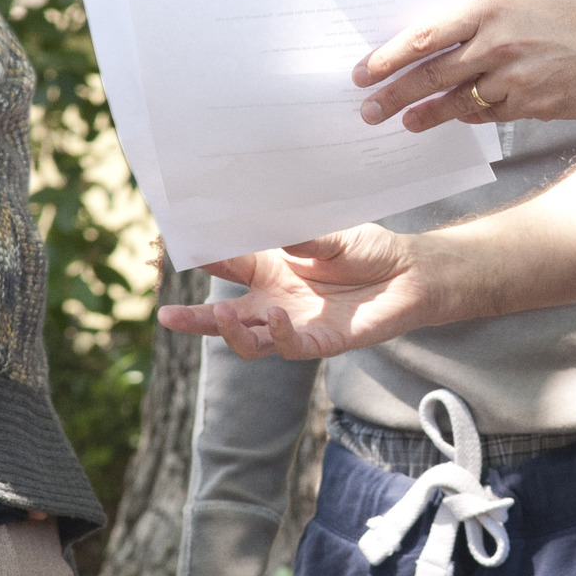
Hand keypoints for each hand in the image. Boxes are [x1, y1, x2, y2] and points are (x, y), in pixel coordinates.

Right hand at [156, 224, 432, 359]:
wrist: (409, 274)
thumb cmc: (368, 250)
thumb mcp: (333, 234)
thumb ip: (306, 237)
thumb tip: (276, 229)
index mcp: (270, 270)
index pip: (226, 266)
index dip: (201, 258)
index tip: (174, 247)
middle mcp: (274, 300)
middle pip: (224, 317)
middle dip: (194, 321)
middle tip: (165, 317)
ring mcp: (294, 325)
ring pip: (248, 341)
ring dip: (231, 333)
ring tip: (223, 316)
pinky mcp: (320, 342)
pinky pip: (289, 347)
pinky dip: (277, 335)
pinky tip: (275, 317)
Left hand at [353, 0, 575, 131]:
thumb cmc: (573, 20)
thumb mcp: (521, 5)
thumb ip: (481, 24)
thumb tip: (439, 44)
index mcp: (491, 10)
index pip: (426, 35)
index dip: (390, 56)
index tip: (365, 70)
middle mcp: (497, 44)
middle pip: (432, 74)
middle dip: (394, 94)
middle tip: (368, 108)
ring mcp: (513, 79)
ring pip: (455, 102)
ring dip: (424, 115)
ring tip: (403, 122)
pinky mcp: (529, 106)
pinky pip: (487, 115)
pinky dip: (467, 116)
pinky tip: (452, 118)